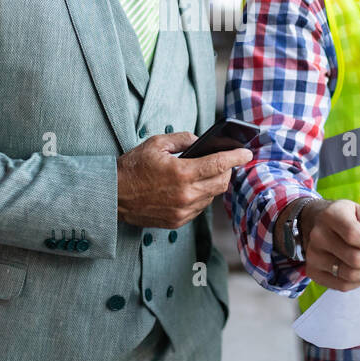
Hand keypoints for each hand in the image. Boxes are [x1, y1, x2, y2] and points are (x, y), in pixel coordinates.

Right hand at [116, 131, 251, 228]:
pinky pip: (199, 208)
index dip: (236, 157)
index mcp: (182, 173)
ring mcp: (183, 210)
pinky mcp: (177, 221)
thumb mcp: (156, 144)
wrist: (113, 196)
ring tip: (208, 173)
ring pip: (212, 196)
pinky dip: (201, 196)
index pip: (219, 164)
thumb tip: (200, 141)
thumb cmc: (132, 168)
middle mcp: (186, 194)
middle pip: (221, 183)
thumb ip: (183, 139)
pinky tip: (193, 187)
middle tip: (226, 162)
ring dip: (214, 184)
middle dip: (228, 170)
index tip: (247, 153)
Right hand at [299, 198, 359, 290]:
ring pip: (349, 275)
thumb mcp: (359, 210)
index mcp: (331, 216)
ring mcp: (313, 256)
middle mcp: (318, 236)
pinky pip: (342, 285)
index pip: (354, 235)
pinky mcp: (313, 272)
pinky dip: (359, 282)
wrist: (316, 223)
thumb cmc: (343, 217)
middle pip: (354, 259)